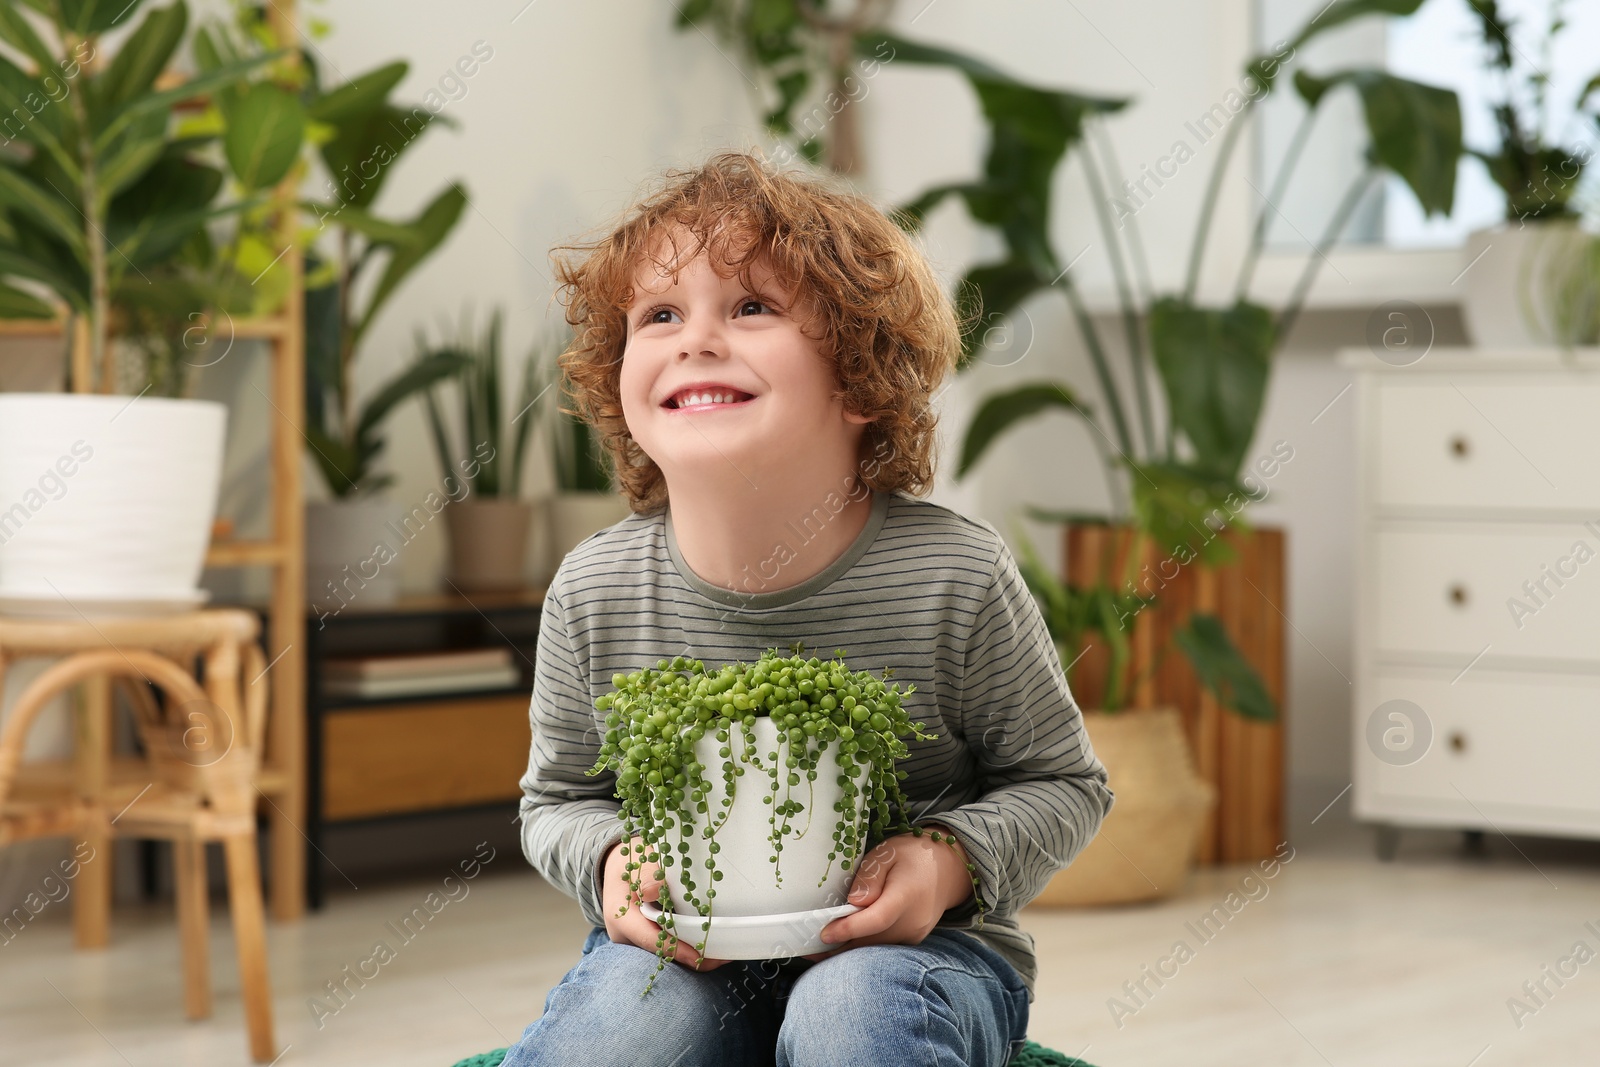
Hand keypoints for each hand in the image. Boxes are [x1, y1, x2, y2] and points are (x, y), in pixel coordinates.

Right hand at [601, 835, 733, 971]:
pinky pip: (667, 945)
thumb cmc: (629, 863)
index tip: (699, 956)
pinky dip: (686, 944)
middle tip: (721, 958)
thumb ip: (649, 876)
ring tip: (721, 954)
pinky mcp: (647, 938)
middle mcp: (628, 938)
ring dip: (691, 952)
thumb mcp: (639, 863)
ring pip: (666, 952)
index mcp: (623, 921)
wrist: (619, 867)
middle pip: (661, 953)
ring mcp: (637, 940)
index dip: (676, 950)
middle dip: (690, 957)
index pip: (651, 940)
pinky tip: (708, 942)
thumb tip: (656, 890)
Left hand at [803, 828, 972, 960]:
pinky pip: (883, 948)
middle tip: (808, 949)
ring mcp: (914, 934)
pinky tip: (842, 945)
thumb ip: (870, 876)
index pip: (876, 918)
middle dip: (840, 947)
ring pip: (876, 948)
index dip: (849, 928)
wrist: (947, 869)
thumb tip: (854, 902)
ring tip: (818, 950)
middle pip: (872, 940)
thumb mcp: (888, 853)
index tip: (824, 933)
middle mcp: (913, 920)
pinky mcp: (911, 940)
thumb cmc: (913, 856)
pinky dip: (862, 947)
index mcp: (907, 894)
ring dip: (848, 951)